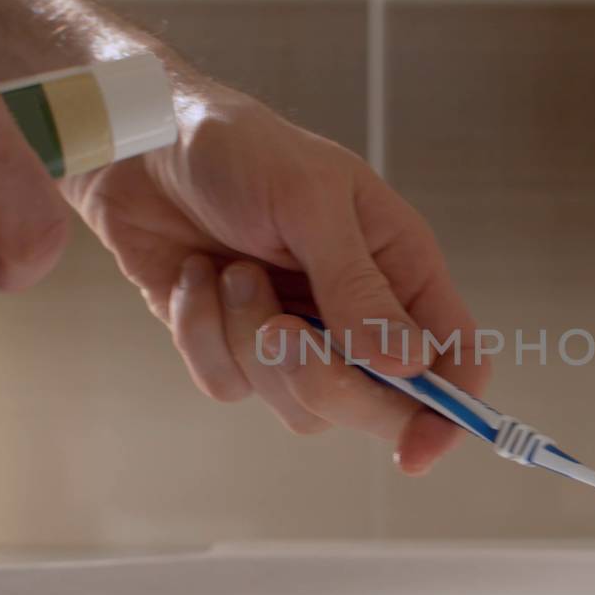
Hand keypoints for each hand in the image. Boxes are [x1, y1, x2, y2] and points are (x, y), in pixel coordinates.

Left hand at [61, 79, 488, 473]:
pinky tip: (195, 279)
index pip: (456, 355)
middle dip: (326, 381)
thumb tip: (407, 366)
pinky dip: (204, 335)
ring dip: (251, 343)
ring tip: (232, 272)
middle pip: (380, 403)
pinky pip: (231, 385)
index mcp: (401, 268)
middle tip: (282, 330)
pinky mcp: (236, 347)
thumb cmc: (239, 148)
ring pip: (300, 405)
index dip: (450, 410)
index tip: (417, 448)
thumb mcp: (309, 201)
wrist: (139, 146)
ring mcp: (298, 336)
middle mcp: (361, 311)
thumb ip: (358, 286)